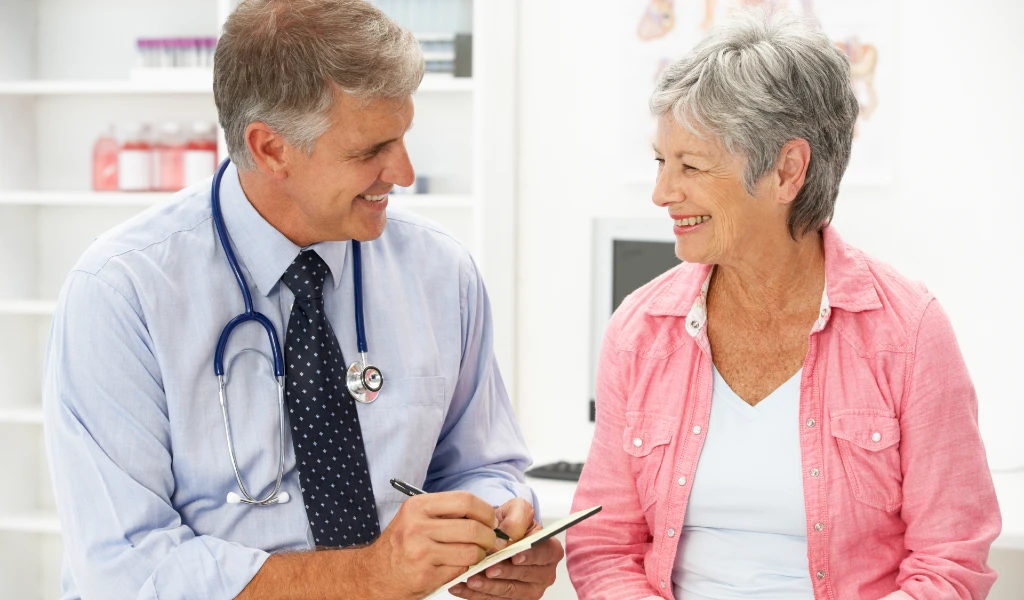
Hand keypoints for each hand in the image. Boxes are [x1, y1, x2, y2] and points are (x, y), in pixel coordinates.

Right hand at [365, 491, 498, 598]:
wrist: (374, 574)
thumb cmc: (401, 544)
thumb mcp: (416, 518)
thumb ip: (446, 512)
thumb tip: (486, 515)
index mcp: (417, 506)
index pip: (465, 500)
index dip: (485, 511)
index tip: (490, 520)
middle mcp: (417, 527)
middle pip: (473, 528)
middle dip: (489, 537)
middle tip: (489, 541)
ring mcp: (421, 552)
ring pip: (471, 552)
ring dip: (480, 555)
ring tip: (474, 555)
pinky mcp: (425, 575)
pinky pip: (460, 570)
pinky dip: (464, 569)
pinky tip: (456, 566)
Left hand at [449, 499, 564, 599]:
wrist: (497, 534)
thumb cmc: (510, 523)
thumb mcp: (516, 510)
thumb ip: (516, 519)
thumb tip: (507, 538)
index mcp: (550, 550)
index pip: (544, 554)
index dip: (530, 556)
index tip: (514, 557)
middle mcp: (544, 573)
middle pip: (526, 576)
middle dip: (505, 573)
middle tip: (488, 569)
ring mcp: (529, 589)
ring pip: (509, 591)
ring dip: (489, 587)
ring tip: (471, 579)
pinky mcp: (512, 599)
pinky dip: (475, 595)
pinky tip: (460, 587)